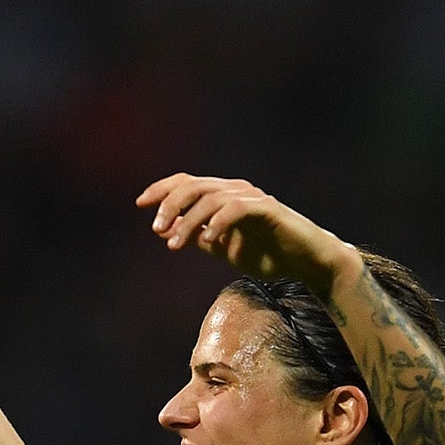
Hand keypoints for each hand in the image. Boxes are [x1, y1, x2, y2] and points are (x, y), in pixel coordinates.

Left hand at [138, 174, 361, 296]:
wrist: (305, 262)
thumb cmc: (266, 253)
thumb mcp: (220, 247)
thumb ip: (194, 236)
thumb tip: (164, 230)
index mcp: (222, 196)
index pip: (186, 182)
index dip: (162, 189)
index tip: (139, 203)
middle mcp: (236, 190)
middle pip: (194, 185)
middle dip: (169, 204)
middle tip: (156, 229)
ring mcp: (252, 198)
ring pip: (210, 197)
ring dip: (188, 221)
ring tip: (174, 244)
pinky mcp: (268, 209)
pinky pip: (236, 209)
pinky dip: (217, 223)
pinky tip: (207, 242)